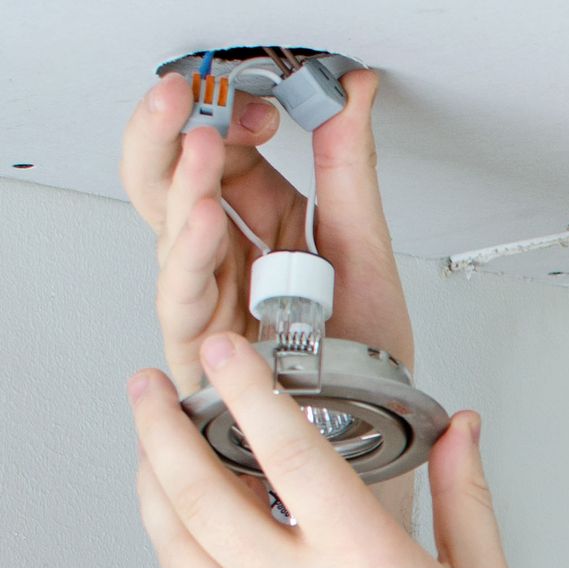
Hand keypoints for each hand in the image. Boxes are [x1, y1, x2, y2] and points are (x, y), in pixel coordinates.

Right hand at [119, 66, 414, 407]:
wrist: (374, 450)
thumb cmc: (371, 377)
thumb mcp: (367, 255)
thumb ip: (351, 172)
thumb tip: (354, 95)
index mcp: (273, 238)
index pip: (228, 163)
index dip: (232, 126)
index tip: (259, 105)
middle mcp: (237, 268)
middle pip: (178, 188)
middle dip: (175, 139)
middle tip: (188, 102)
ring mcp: (216, 307)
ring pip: (172, 234)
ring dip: (180, 186)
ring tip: (197, 148)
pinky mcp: (204, 354)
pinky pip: (185, 300)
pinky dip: (193, 257)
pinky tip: (204, 223)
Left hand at [127, 333, 518, 567]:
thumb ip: (467, 499)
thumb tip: (462, 435)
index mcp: (363, 564)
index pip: (289, 452)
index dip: (249, 389)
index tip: (228, 352)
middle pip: (198, 490)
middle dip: (162, 424)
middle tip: (152, 385)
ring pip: (175, 542)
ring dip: (148, 480)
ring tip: (146, 443)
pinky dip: (184, 543)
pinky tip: (190, 525)